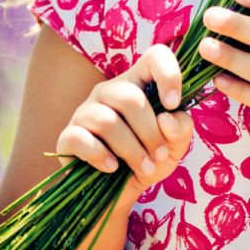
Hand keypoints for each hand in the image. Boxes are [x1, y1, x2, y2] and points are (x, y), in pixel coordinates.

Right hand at [56, 45, 193, 213]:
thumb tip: (166, 119)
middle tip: (159, 155)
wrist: (122, 194)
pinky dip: (100, 156)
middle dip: (150, 132)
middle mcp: (111, 91)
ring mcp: (86, 112)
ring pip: (107, 121)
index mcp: (140, 83)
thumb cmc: (151, 159)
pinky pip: (81, 139)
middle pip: (130, 98)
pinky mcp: (68, 136)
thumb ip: (181, 128)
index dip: (168, 74)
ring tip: (144, 167)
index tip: (173, 104)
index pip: (155, 56)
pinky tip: (112, 168)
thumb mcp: (175, 145)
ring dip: (131, 149)